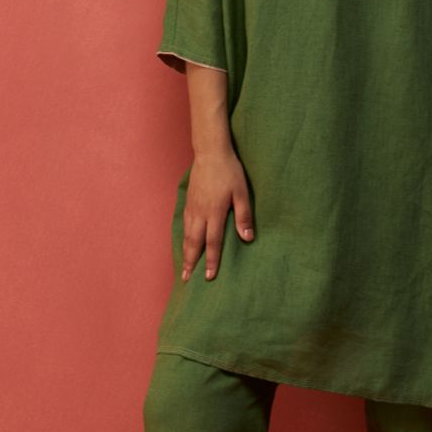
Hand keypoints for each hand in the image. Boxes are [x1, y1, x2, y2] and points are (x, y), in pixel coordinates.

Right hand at [181, 148, 254, 281]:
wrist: (210, 152)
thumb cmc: (230, 171)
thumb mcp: (242, 192)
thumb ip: (244, 216)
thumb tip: (247, 238)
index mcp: (215, 212)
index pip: (212, 242)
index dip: (211, 260)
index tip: (209, 276)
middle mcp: (200, 213)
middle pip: (194, 242)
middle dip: (191, 262)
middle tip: (187, 279)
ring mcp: (192, 207)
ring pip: (187, 234)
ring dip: (185, 252)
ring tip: (184, 266)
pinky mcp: (188, 201)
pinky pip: (184, 224)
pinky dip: (183, 237)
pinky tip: (184, 242)